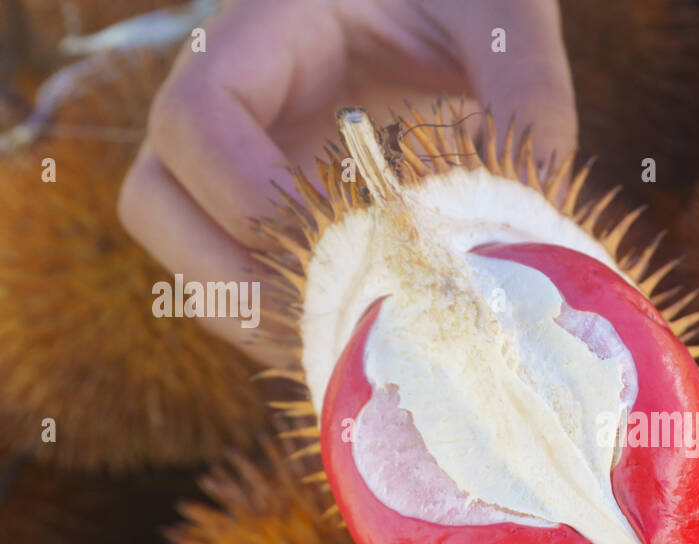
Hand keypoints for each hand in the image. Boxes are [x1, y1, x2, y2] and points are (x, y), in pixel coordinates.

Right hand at [119, 0, 575, 363]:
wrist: (452, 11)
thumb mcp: (501, 19)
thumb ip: (527, 89)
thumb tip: (536, 201)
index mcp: (265, 36)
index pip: (195, 119)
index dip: (242, 196)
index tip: (339, 244)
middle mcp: (232, 109)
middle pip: (156, 203)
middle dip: (232, 280)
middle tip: (336, 320)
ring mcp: (241, 169)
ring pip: (188, 261)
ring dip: (255, 319)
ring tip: (350, 349)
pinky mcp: (272, 218)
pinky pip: (242, 286)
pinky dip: (285, 326)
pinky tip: (360, 344)